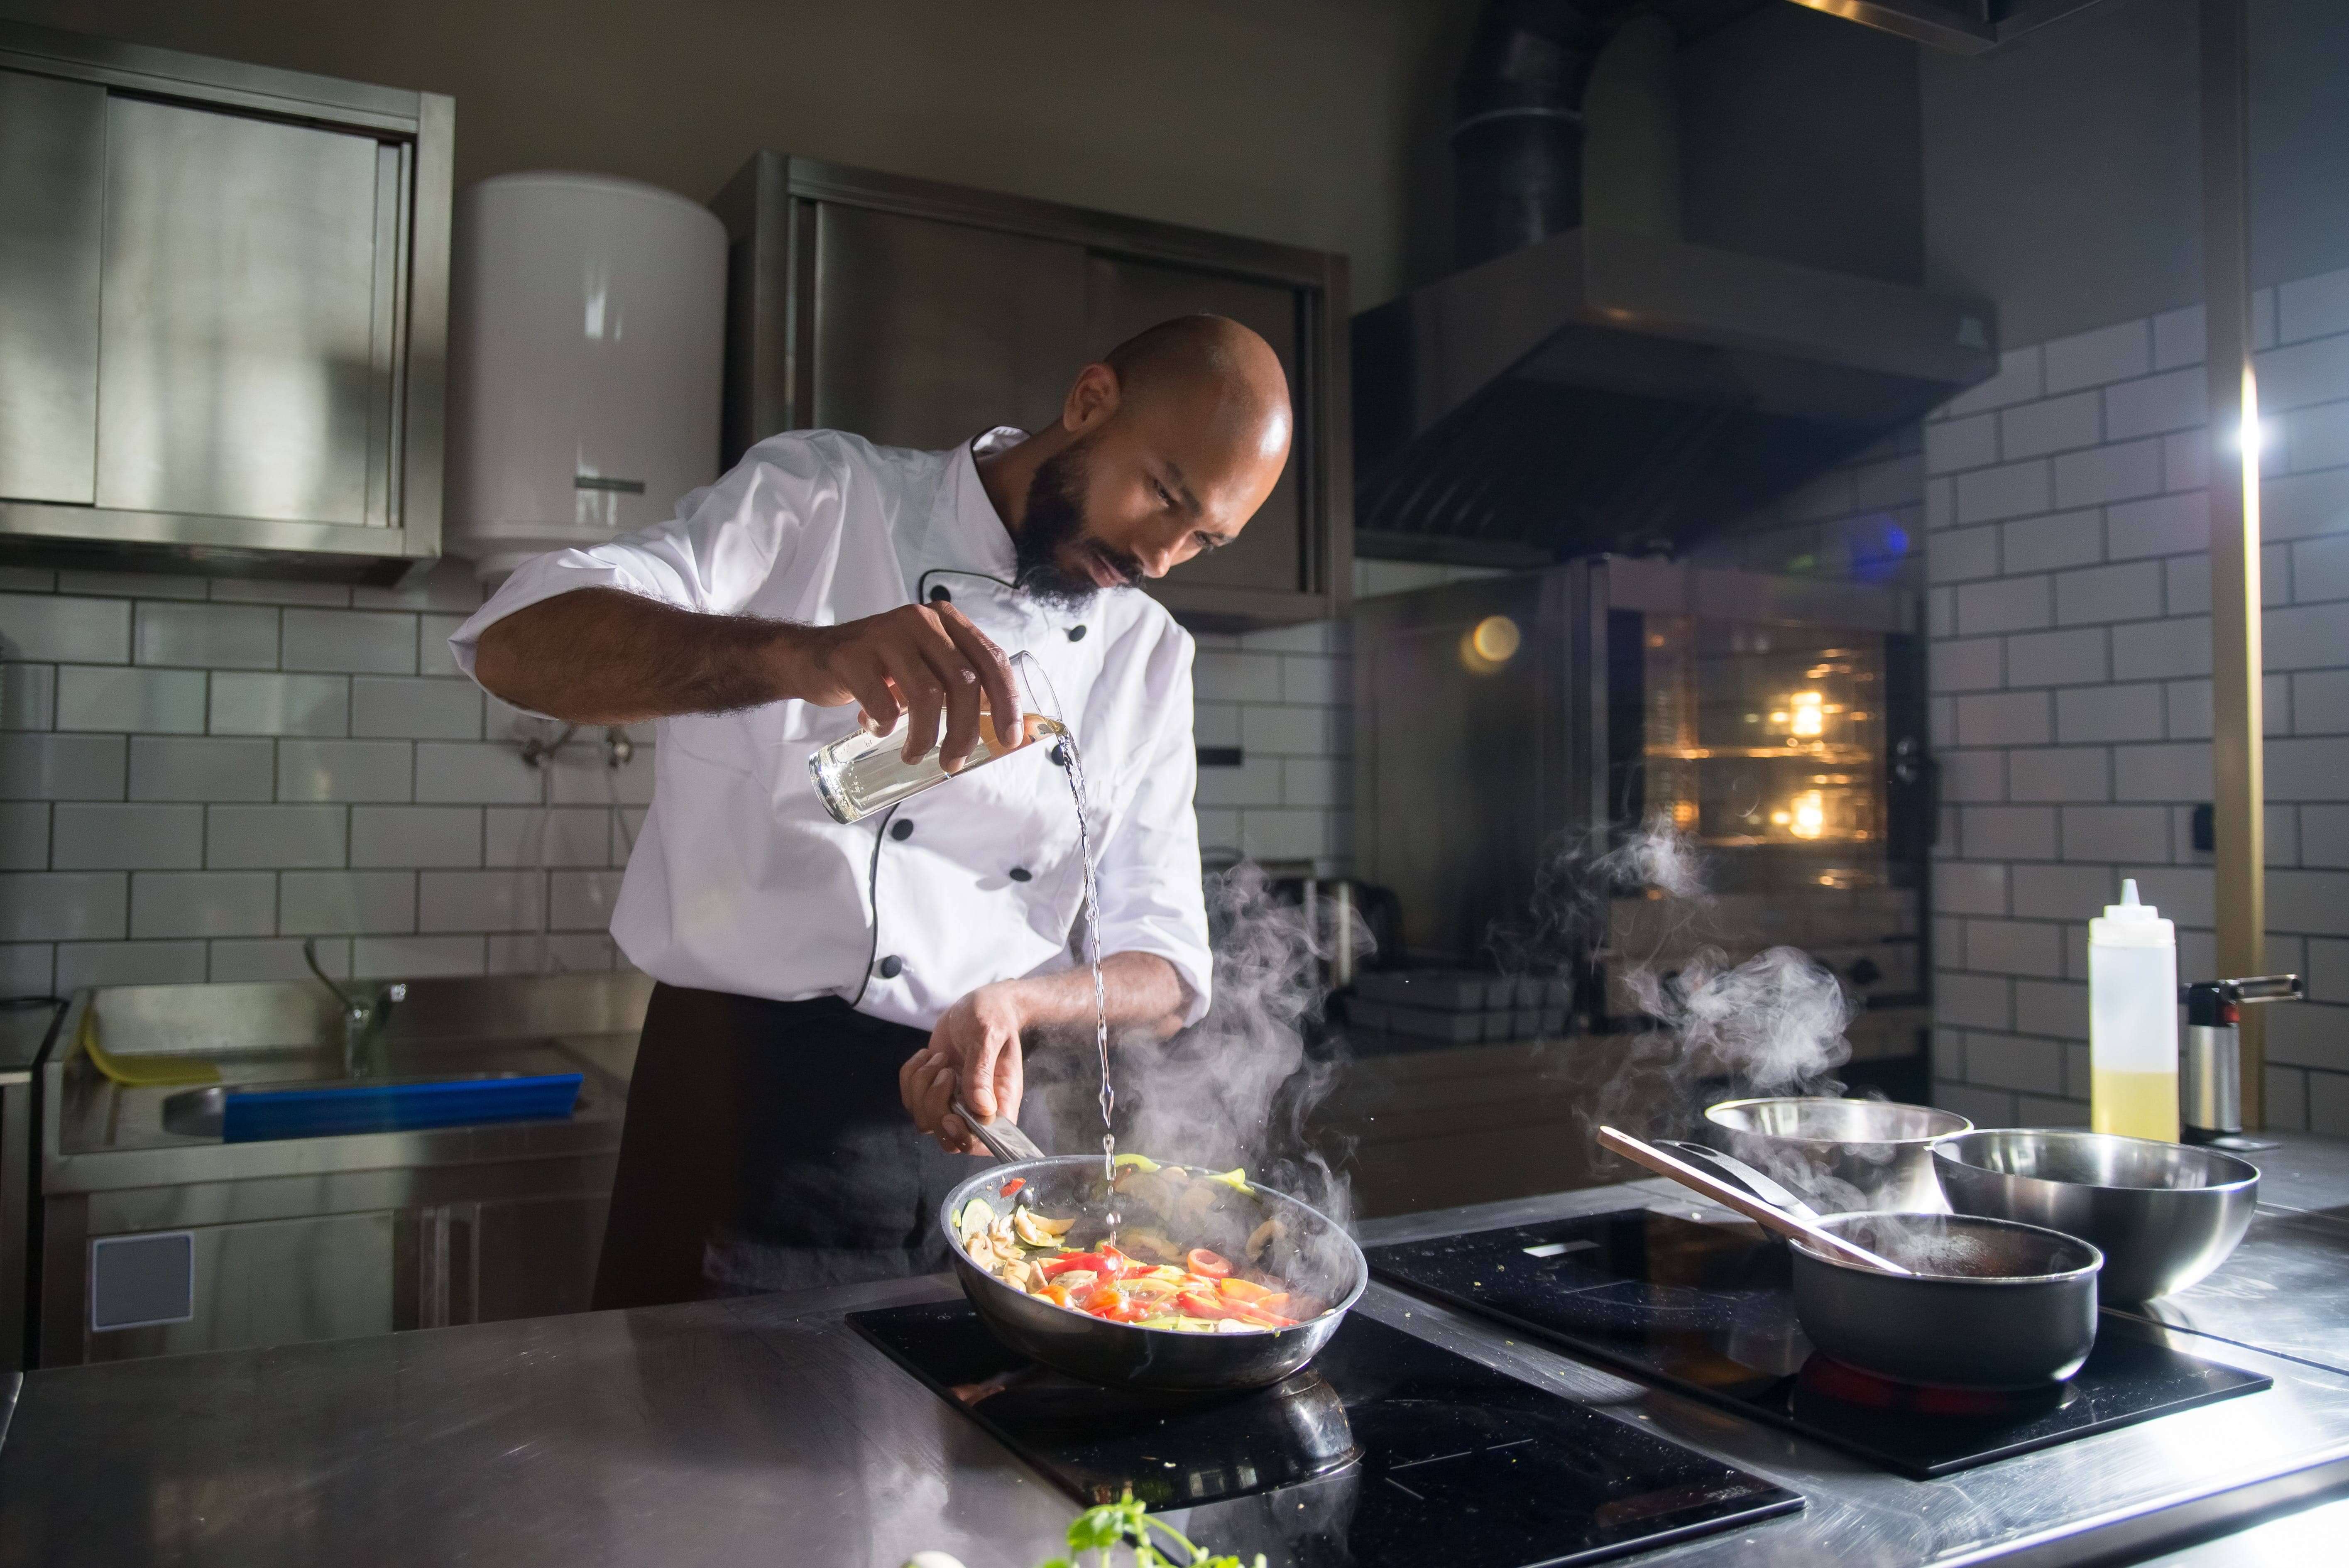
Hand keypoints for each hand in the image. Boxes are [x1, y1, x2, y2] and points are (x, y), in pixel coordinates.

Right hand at [778, 601, 1023, 772]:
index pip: (990, 659)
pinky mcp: (852, 655)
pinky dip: (884, 726)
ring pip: (926, 694)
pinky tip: (876, 728)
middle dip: (965, 731)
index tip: (1009, 738)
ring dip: (925, 737)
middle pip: (962, 682)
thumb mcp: (924, 667)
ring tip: (914, 755)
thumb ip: (956, 685)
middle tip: (954, 762)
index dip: (1007, 701)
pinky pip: (882, 704)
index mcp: (946, 622)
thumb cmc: (878, 670)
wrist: (811, 658)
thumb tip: (999, 732)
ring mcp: (885, 634)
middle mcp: (920, 620)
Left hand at [901, 983, 1027, 1154]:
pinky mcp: (932, 1090)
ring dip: (922, 1086)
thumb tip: (981, 1108)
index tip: (950, 1115)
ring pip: (924, 1119)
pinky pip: (909, 1099)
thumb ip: (982, 1070)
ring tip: (938, 1058)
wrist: (979, 1004)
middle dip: (935, 1106)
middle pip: (947, 1137)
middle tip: (945, 1071)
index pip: (985, 1142)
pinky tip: (928, 1055)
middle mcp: (977, 1109)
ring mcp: (953, 1101)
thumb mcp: (989, 1036)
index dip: (964, 1138)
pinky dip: (911, 1075)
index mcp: (1000, 1102)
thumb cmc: (993, 1016)